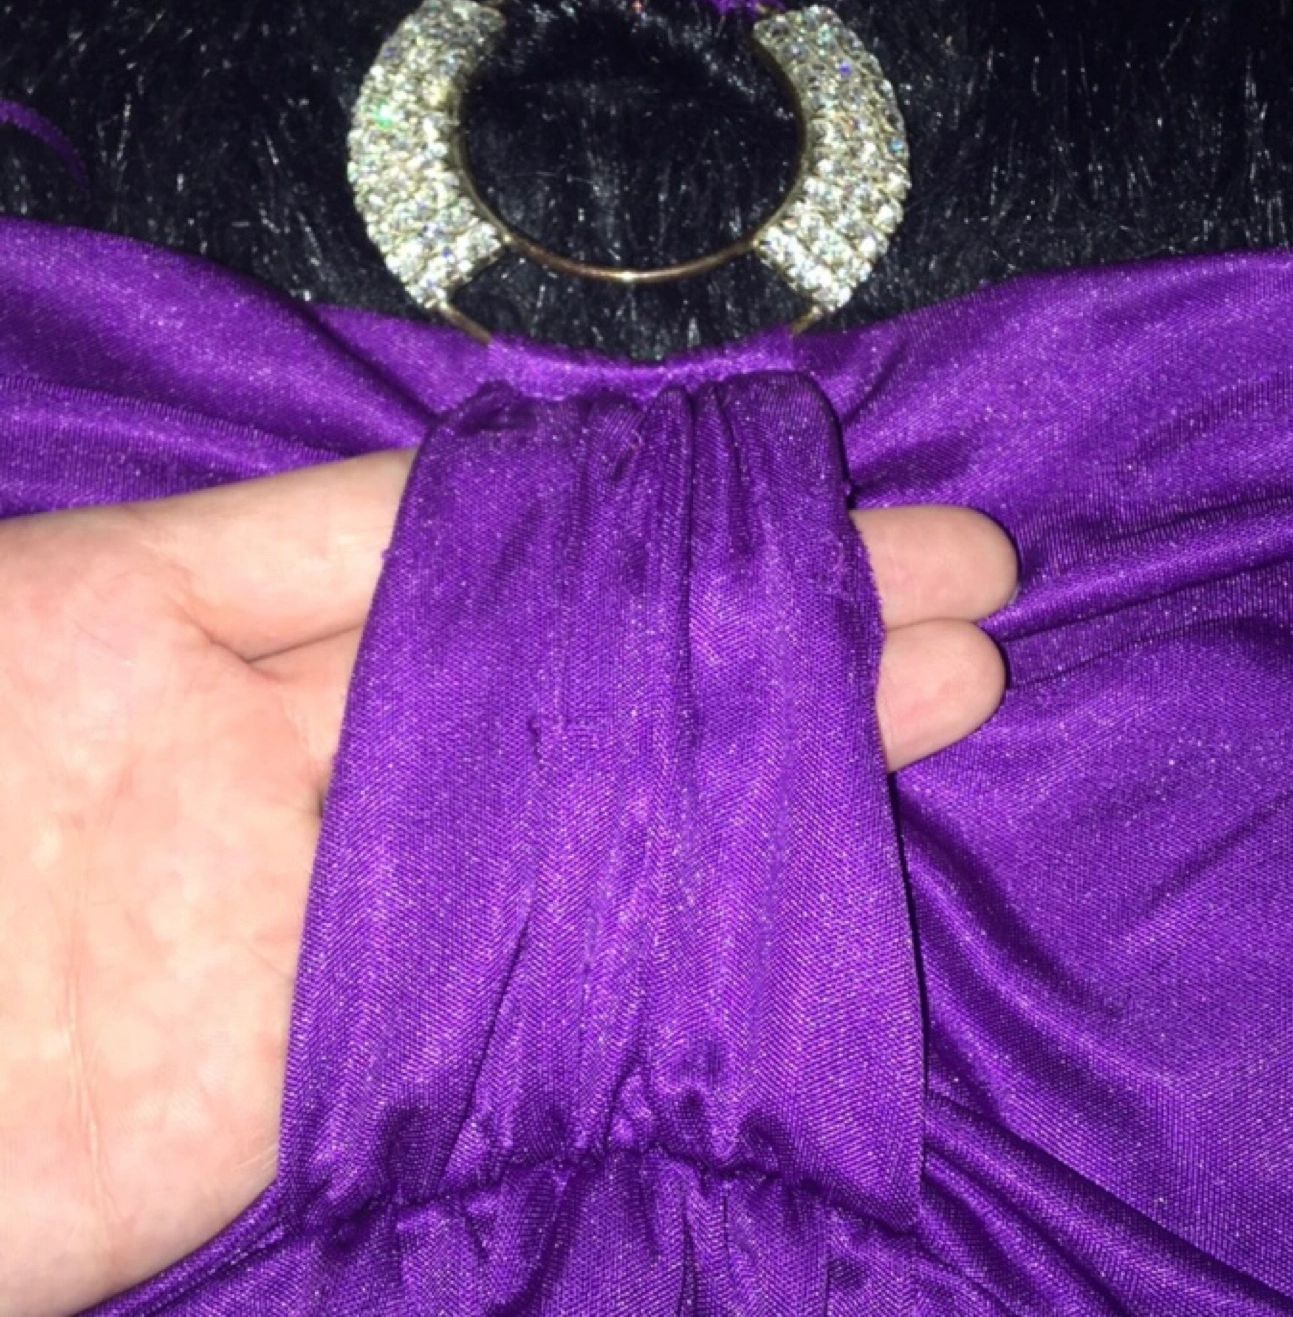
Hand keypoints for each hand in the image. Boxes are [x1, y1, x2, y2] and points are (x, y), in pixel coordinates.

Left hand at [0, 452, 1014, 1315]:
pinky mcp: (320, 1072)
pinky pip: (521, 982)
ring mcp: (316, 909)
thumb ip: (231, 565)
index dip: (615, 497)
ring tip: (947, 684)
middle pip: (555, 661)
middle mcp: (277, 746)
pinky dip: (663, 927)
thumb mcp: (32, 631)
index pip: (443, 527)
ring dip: (761, 755)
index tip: (784, 472)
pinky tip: (809, 863)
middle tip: (949, 575)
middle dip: (756, 613)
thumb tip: (444, 486)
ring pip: (577, 810)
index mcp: (170, 609)